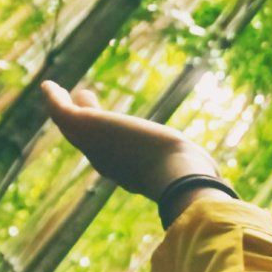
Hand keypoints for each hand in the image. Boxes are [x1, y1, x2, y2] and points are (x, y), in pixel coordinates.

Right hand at [39, 81, 219, 199]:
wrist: (178, 176)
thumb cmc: (192, 180)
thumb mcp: (196, 174)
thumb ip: (201, 176)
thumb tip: (223, 186)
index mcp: (130, 173)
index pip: (113, 156)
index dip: (108, 143)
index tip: (112, 128)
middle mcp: (108, 162)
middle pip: (90, 140)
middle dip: (85, 123)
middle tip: (83, 101)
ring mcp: (94, 145)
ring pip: (72, 124)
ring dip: (65, 108)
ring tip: (61, 92)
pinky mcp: (86, 125)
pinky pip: (61, 110)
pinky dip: (53, 98)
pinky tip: (48, 85)